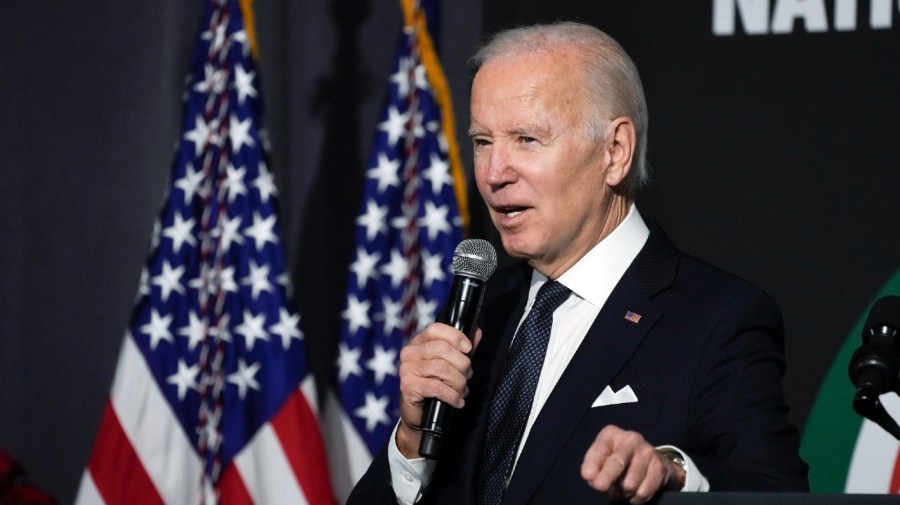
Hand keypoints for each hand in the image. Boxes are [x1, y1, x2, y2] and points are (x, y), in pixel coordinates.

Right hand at [395, 323, 480, 458]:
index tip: (468, 349)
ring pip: (441, 368)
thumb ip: (463, 349)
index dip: (455, 336)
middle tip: (467, 376)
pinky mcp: (408, 386)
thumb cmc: (436, 386)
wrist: (420, 415)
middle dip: (462, 364)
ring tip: (462, 390)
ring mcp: (406, 369)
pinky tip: (457, 401)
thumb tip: (477, 332)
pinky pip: (437, 387)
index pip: (436, 329)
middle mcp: (409, 353)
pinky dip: (452, 395)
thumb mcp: (451, 365)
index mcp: (419, 343)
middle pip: (442, 349)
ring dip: (459, 382)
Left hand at [580, 425, 685, 503]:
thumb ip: (595, 468)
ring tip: (622, 488)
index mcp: (611, 434)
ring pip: (630, 483)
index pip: (599, 449)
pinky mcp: (659, 466)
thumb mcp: (602, 459)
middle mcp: (630, 439)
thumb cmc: (618, 460)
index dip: (593, 464)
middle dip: (607, 477)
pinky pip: (643, 492)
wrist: (650, 462)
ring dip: (623, 493)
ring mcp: (647, 451)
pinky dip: (636, 498)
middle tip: (600, 487)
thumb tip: (592, 478)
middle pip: (617, 462)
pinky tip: (635, 491)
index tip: (587, 476)